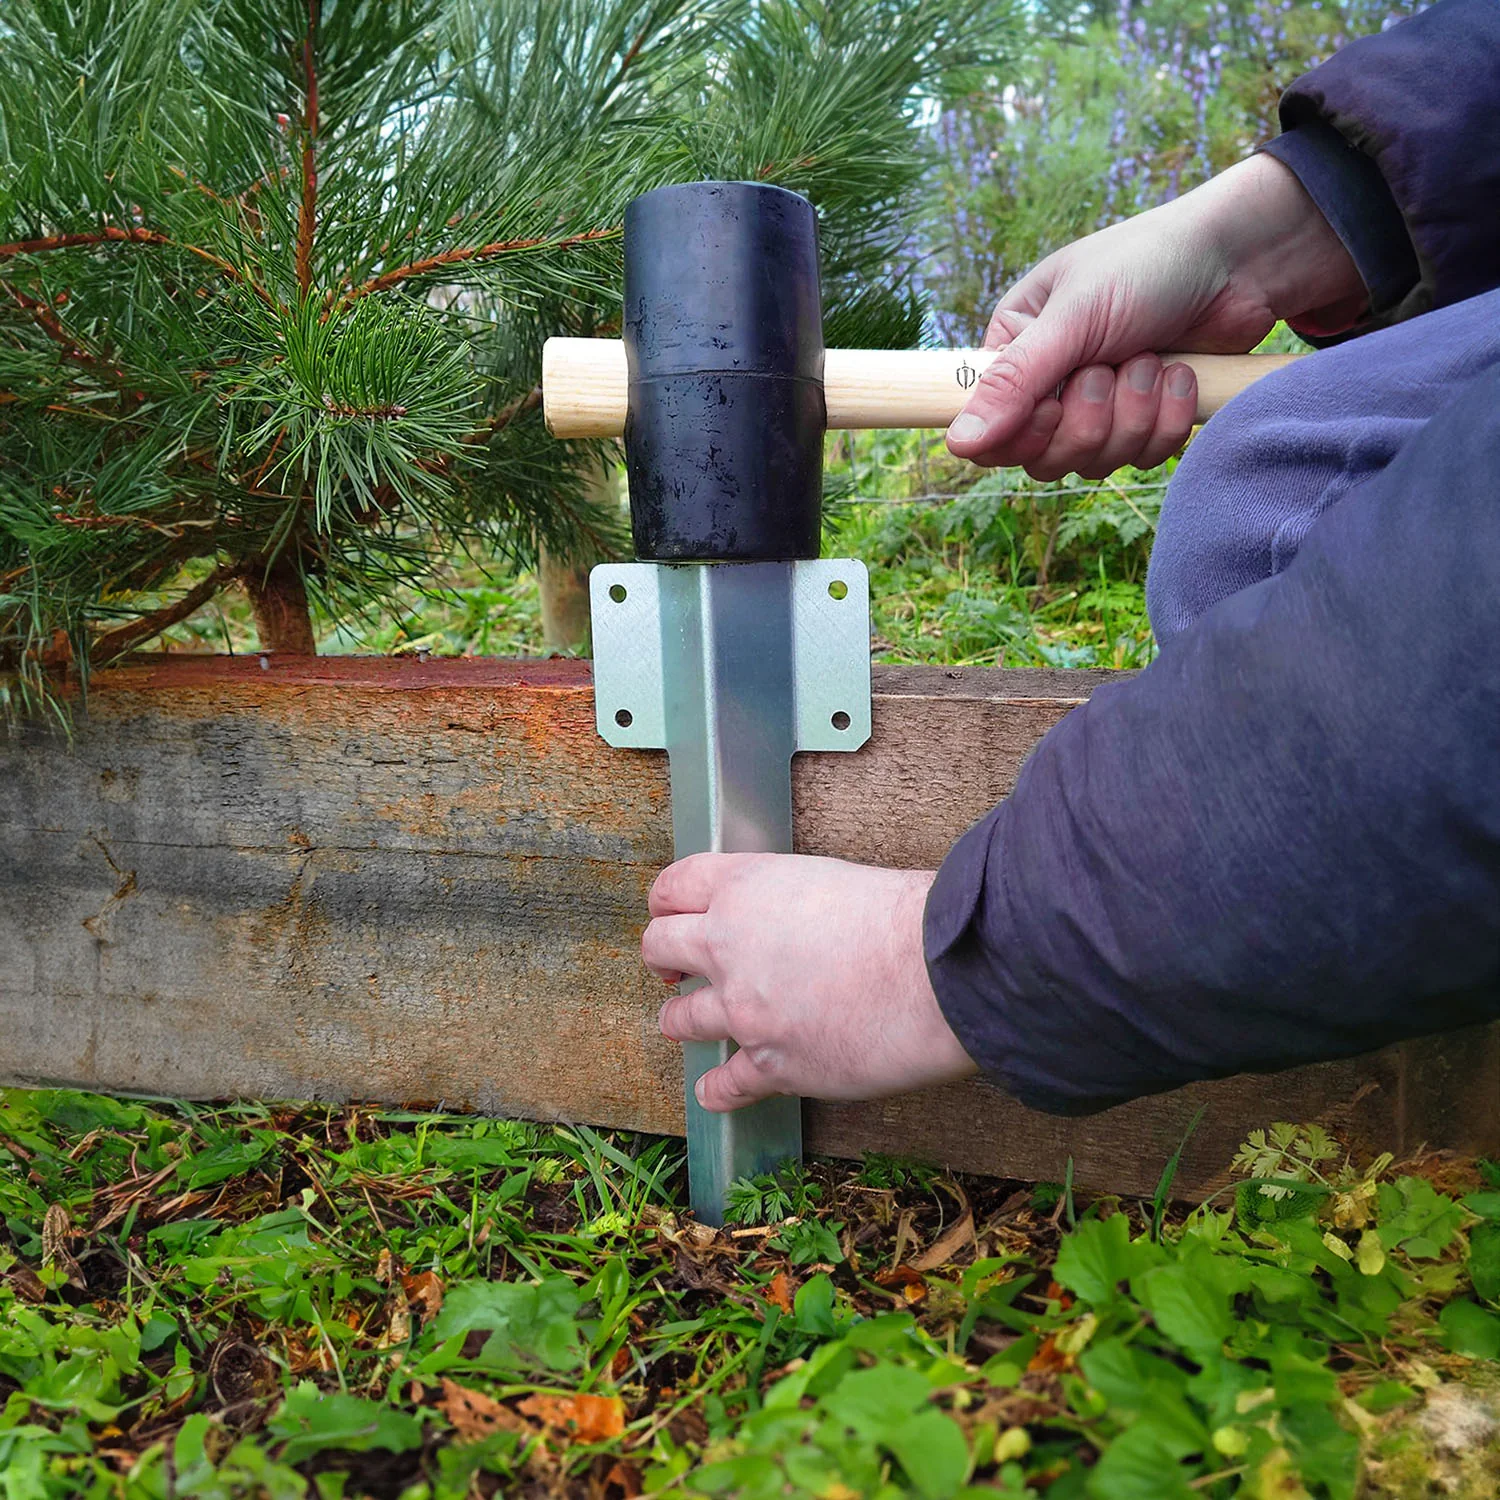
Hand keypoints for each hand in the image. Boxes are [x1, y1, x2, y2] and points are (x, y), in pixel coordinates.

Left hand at [642, 852, 976, 1110]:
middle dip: (663, 958)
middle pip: (658, 946)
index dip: (666, 901)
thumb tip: (794, 917)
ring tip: (689, 1023)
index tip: (670, 913)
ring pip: (679, 1018)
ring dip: (682, 1021)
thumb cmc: (904, 918)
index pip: (674, 886)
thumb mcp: (831, 878)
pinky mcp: (771, 1063)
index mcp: (745, 888)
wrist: (933, 973)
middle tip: (675, 968)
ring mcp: (743, 1008)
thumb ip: (790, 899)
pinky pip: (724, 1084)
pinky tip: (716, 1090)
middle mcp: (729, 945)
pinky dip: (718, 1090)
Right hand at [945, 152, 1367, 478]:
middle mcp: (1051, 384)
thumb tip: (957, 448)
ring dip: (1135, 414)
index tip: (1052, 410)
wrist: (1243, 259)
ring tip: (1154, 358)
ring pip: (1097, 462)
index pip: (990, 432)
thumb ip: (1014, 384)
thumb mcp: (1073, 318)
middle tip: (1114, 366)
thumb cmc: (1148, 265)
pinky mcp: (1147, 420)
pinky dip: (1169, 419)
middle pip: (1045, 458)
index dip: (1021, 437)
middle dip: (1091, 421)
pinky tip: (1182, 374)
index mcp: (1015, 351)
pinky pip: (1144, 457)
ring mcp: (1101, 406)